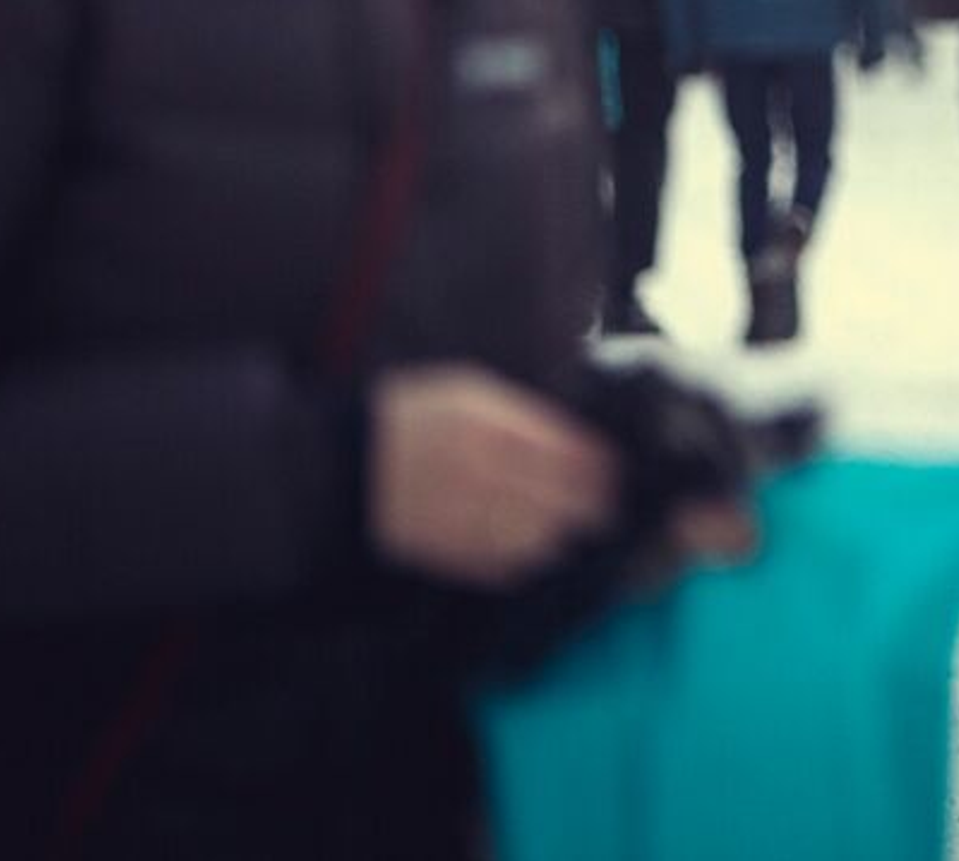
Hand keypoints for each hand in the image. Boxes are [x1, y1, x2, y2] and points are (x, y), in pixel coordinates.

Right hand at [369, 365, 619, 587]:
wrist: (343, 471)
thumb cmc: (411, 420)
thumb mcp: (466, 393)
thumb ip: (520, 413)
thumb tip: (572, 431)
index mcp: (491, 429)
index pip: (569, 453)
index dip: (600, 463)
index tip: (615, 465)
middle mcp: (483, 476)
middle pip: (564, 499)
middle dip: (594, 501)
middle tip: (608, 500)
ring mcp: (466, 520)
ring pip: (541, 537)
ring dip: (564, 531)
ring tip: (575, 523)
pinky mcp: (449, 555)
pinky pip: (506, 565)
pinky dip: (528, 557)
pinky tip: (535, 545)